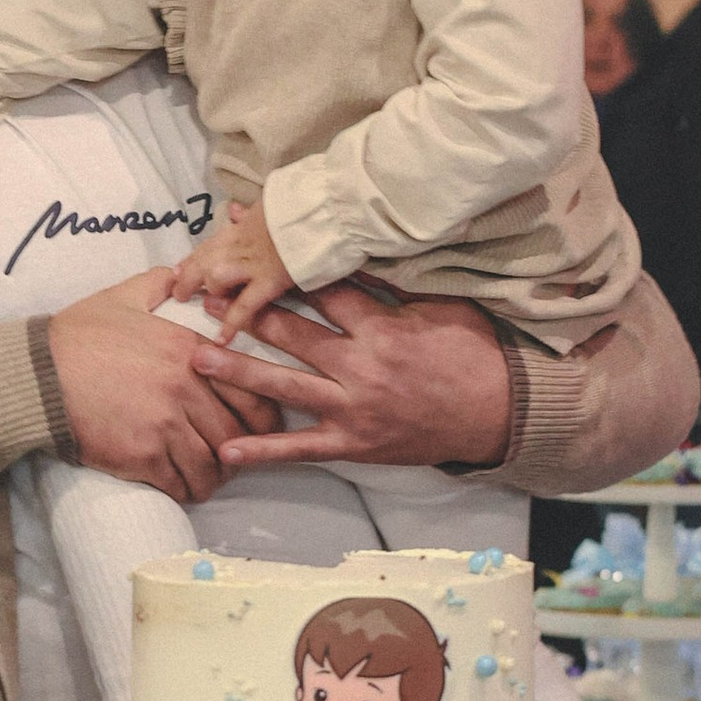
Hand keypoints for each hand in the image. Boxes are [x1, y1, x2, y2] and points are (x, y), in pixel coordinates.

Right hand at [48, 269, 281, 502]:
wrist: (38, 375)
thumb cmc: (77, 336)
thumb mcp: (121, 297)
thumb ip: (157, 285)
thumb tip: (176, 276)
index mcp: (190, 351)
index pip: (253, 393)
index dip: (263, 418)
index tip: (256, 427)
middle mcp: (186, 389)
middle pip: (238, 435)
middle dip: (240, 453)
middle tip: (231, 458)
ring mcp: (165, 425)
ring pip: (213, 466)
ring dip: (213, 477)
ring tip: (206, 478)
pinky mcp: (142, 456)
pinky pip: (181, 484)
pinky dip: (185, 489)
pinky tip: (180, 486)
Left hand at [178, 200, 293, 343]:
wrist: (325, 207)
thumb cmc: (303, 206)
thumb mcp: (270, 204)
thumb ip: (249, 213)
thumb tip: (234, 210)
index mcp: (243, 225)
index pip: (210, 244)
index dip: (192, 259)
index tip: (178, 269)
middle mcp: (241, 243)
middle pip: (204, 261)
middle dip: (188, 277)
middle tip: (179, 294)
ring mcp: (253, 262)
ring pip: (216, 277)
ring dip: (210, 290)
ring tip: (202, 307)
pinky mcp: (270, 280)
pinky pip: (244, 305)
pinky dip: (232, 323)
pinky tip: (221, 339)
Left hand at [212, 280, 512, 473]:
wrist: (502, 415)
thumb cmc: (474, 354)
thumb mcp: (440, 307)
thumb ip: (393, 286)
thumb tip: (354, 251)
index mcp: (383, 329)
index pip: (325, 291)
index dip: (286, 267)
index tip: (254, 248)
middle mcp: (362, 368)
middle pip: (295, 335)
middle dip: (248, 314)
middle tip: (205, 298)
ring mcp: (355, 409)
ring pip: (287, 388)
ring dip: (240, 372)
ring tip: (197, 358)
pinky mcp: (354, 444)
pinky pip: (303, 450)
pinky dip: (265, 451)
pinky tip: (227, 451)